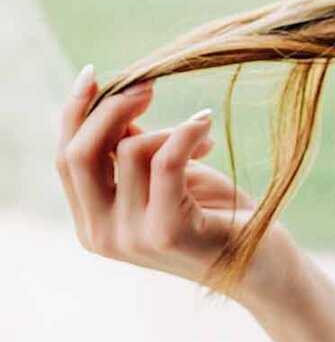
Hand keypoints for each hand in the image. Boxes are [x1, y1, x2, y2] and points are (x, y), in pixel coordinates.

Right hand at [55, 64, 296, 302]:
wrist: (262, 267)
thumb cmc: (215, 217)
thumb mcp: (163, 177)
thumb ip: (129, 149)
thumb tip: (110, 100)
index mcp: (92, 223)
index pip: (65, 158)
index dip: (75, 112)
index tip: (95, 74)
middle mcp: (102, 236)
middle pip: (79, 153)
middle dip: (111, 108)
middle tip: (149, 86)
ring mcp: (132, 238)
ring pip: (130, 151)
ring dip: (169, 129)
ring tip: (201, 133)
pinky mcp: (167, 233)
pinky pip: (166, 161)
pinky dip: (187, 132)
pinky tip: (206, 124)